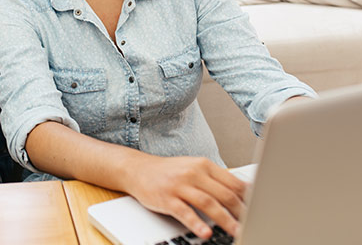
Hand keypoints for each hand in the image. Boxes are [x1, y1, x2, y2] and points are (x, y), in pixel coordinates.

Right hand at [129, 155, 247, 239]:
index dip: (248, 199)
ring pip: (208, 204)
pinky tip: (206, 232)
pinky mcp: (166, 198)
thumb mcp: (193, 168)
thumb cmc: (169, 172)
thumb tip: (244, 192)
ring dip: (225, 220)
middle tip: (253, 225)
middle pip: (224, 194)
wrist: (138, 169)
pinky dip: (197, 223)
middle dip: (241, 213)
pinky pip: (185, 212)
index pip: (233, 182)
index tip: (259, 211)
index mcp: (203, 165)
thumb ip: (216, 179)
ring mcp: (179, 185)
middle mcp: (193, 173)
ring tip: (237, 232)